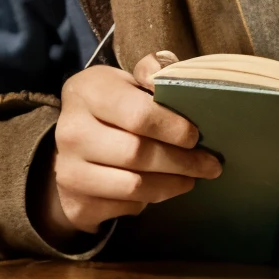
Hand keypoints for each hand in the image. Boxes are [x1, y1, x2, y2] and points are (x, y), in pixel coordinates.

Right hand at [36, 51, 220, 240]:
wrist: (76, 143)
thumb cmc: (115, 106)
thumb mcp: (129, 80)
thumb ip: (151, 71)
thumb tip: (162, 77)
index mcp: (86, 92)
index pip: (138, 115)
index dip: (172, 128)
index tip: (196, 136)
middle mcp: (71, 131)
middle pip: (137, 154)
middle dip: (182, 162)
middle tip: (210, 165)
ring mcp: (68, 171)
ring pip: (134, 186)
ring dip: (171, 185)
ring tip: (191, 179)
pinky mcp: (76, 204)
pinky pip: (124, 207)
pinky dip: (148, 201)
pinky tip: (159, 188)